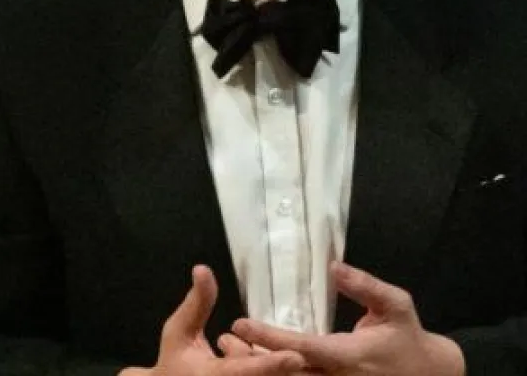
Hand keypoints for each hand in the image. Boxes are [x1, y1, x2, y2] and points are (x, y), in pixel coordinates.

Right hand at [120, 265, 307, 375]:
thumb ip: (197, 303)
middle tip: (312, 355)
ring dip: (290, 374)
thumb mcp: (179, 330)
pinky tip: (292, 362)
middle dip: (291, 372)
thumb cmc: (174, 362)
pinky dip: (281, 374)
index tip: (297, 356)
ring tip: (306, 358)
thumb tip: (203, 269)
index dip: (272, 365)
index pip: (246, 372)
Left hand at [231, 262, 464, 375]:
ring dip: (260, 370)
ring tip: (229, 352)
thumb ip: (365, 286)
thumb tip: (334, 267)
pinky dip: (278, 375)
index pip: (301, 347)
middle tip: (222, 341)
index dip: (269, 337)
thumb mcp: (396, 304)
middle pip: (287, 373)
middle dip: (252, 359)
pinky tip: (255, 365)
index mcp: (349, 357)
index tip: (240, 323)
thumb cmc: (409, 337)